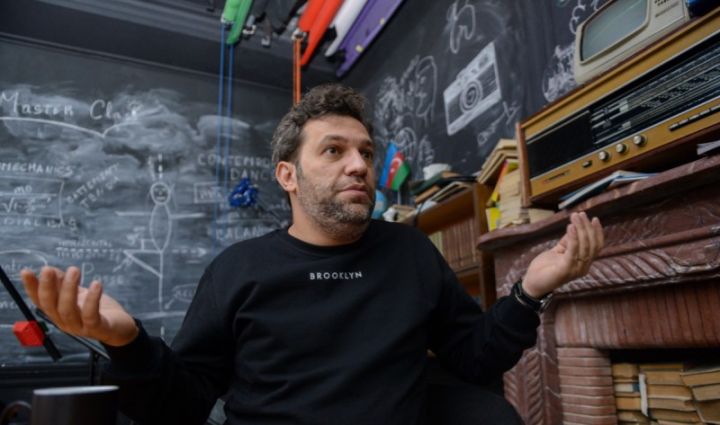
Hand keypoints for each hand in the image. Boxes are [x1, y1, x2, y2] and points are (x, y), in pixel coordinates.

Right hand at [21, 266, 137, 346]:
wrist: (120, 328)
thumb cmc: (97, 309)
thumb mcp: (79, 294)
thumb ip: (64, 284)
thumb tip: (50, 270)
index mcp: (58, 313)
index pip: (40, 302)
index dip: (31, 288)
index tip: (26, 271)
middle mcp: (65, 322)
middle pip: (50, 306)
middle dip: (47, 287)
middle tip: (48, 269)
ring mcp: (80, 327)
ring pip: (68, 310)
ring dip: (69, 289)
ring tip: (74, 270)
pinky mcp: (97, 329)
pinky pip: (91, 315)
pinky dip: (92, 299)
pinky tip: (96, 284)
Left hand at [521, 212, 603, 297]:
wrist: (532, 284)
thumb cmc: (545, 268)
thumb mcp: (558, 251)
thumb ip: (567, 242)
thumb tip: (573, 227)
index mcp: (583, 263)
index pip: (597, 246)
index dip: (597, 232)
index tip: (593, 218)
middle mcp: (583, 267)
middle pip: (592, 244)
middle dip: (587, 227)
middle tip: (581, 214)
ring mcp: (575, 270)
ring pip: (584, 246)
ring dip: (580, 229)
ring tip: (575, 217)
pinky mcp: (566, 270)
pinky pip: (572, 251)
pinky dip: (573, 238)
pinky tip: (570, 227)